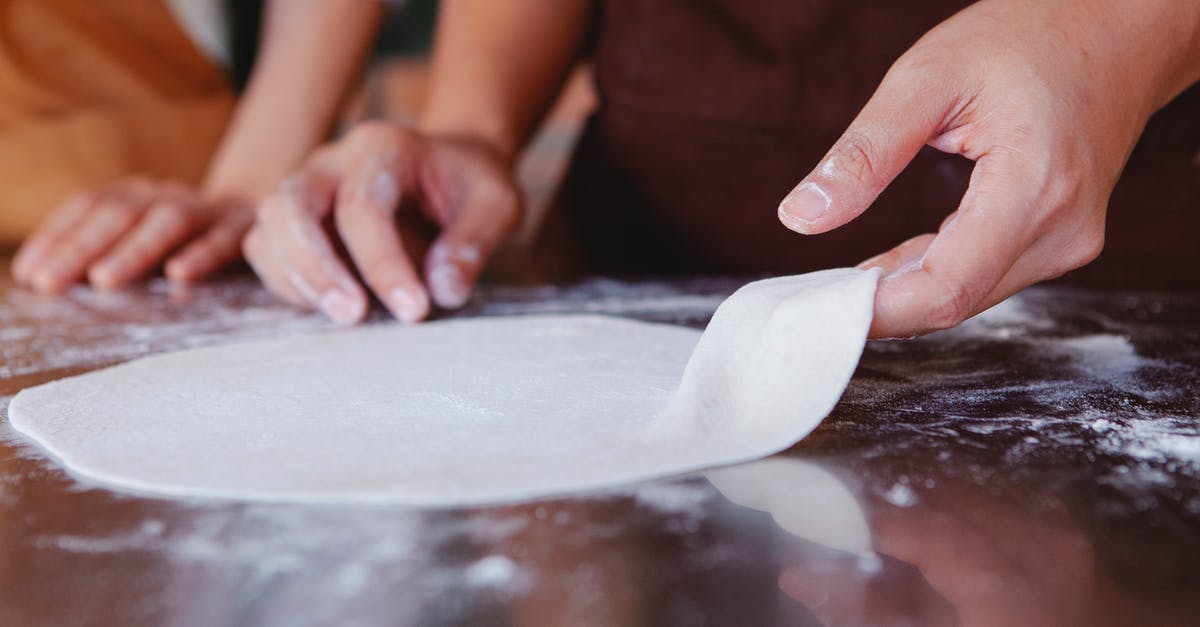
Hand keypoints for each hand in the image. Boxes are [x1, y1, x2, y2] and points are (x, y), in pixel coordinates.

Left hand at [12, 178, 253, 291]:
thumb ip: (106, 252)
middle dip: (81, 249)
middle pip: (120, 214)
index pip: (90, 207)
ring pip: (168, 222)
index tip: (30, 273)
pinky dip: (202, 255)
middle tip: (50, 283)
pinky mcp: (245, 229)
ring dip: (134, 251)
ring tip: (104, 280)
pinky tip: (181, 274)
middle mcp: (168, 196)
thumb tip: (41, 279)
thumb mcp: (145, 240)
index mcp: (138, 194)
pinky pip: (223, 241)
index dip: (57, 237)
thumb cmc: (190, 241)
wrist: (263, 215)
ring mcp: (208, 210)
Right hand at [242, 122, 521, 324]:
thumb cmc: (472, 185)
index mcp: (382, 147)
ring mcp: (306, 189)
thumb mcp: (497, 204)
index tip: (414, 309)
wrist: (453, 167)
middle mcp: (331, 162)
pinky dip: (292, 286)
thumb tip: (443, 290)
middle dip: (316, 269)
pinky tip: (335, 308)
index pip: (362, 205)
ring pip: (267, 232)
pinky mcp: (296, 222)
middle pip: (289, 208)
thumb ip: (474, 242)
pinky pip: (268, 255)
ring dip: (298, 281)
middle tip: (354, 317)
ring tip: (348, 318)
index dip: (382, 263)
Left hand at [777, 0, 1199, 337]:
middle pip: (956, 302)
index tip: (820, 310)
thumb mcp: (927, 77)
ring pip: (969, 297)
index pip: (947, 288)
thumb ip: (865, 152)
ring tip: (845, 276)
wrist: (1117, 27)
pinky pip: (985, 277)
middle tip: (815, 293)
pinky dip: (932, 274)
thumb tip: (800, 216)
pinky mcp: (1061, 240)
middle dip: (882, 307)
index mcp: (1034, 187)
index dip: (879, 312)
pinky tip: (890, 263)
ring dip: (904, 292)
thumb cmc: (1028, 37)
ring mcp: (1069, 240)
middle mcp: (1062, 229)